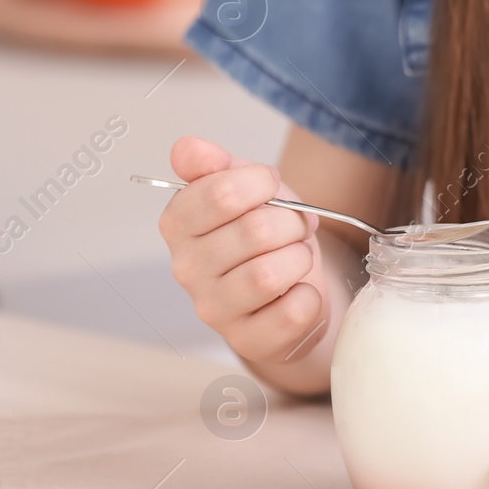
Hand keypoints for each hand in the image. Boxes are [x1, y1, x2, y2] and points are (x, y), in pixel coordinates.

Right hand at [158, 136, 327, 363]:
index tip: (272, 189)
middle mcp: (186, 268)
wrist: (288, 290)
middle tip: (294, 228)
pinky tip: (300, 291)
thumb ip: (215, 164)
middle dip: (290, 223)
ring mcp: (213, 309)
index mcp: (179, 223)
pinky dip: (309, 296)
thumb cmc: (265, 236)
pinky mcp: (246, 341)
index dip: (262, 185)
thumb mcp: (246, 187)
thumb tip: (186, 148)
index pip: (220, 193)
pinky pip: (292, 312)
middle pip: (254, 231)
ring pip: (269, 274)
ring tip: (296, 257)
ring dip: (299, 258)